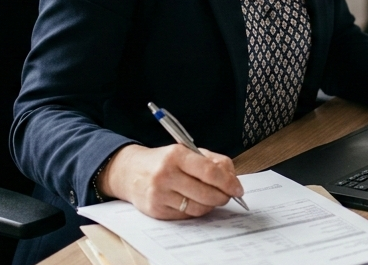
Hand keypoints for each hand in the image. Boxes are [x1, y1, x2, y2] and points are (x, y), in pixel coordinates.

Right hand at [98, 144, 243, 219]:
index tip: (237, 188)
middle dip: (223, 197)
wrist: (130, 172)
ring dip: (210, 205)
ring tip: (210, 198)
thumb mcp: (186, 151)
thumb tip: (232, 178)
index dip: (228, 182)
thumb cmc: (163, 161)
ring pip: (198, 208)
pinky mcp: (157, 210)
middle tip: (228, 195)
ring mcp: (160, 194)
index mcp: (176, 155)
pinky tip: (193, 202)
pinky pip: (186, 216)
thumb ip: (212, 161)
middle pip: (207, 193)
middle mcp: (166, 175)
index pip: (210, 172)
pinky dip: (195, 211)